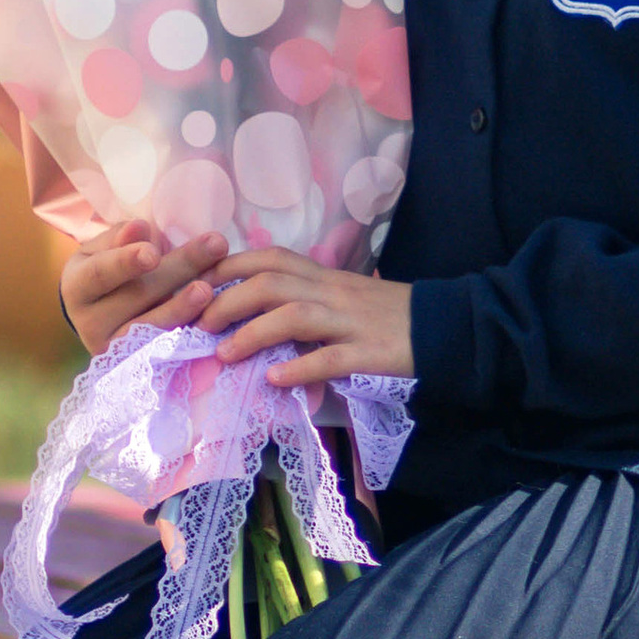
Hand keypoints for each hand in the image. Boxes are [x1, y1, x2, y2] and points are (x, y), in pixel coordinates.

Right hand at [60, 221, 230, 356]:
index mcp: (78, 287)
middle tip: (216, 245)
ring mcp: (113, 349)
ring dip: (183, 308)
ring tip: (208, 288)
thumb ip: (121, 238)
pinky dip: (188, 331)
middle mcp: (89, 323)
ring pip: (152, 328)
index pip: (100, 273)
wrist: (101, 317)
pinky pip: (165, 349)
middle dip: (179, 269)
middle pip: (137, 296)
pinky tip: (212, 315)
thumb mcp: (104, 250)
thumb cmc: (108, 271)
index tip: (152, 253)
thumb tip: (140, 228)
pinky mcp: (137, 365)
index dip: (125, 263)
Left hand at [206, 248, 414, 387]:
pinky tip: (275, 380)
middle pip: (271, 283)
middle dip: (228, 300)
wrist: (444, 327)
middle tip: (200, 325)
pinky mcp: (369, 353)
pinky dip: (300, 368)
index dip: (227, 266)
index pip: (269, 258)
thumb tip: (252, 307)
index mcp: (324, 276)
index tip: (194, 283)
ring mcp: (351, 322)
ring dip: (253, 333)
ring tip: (224, 354)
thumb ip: (303, 296)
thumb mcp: (341, 295)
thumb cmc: (385, 314)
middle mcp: (332, 292)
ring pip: (295, 315)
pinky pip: (330, 359)